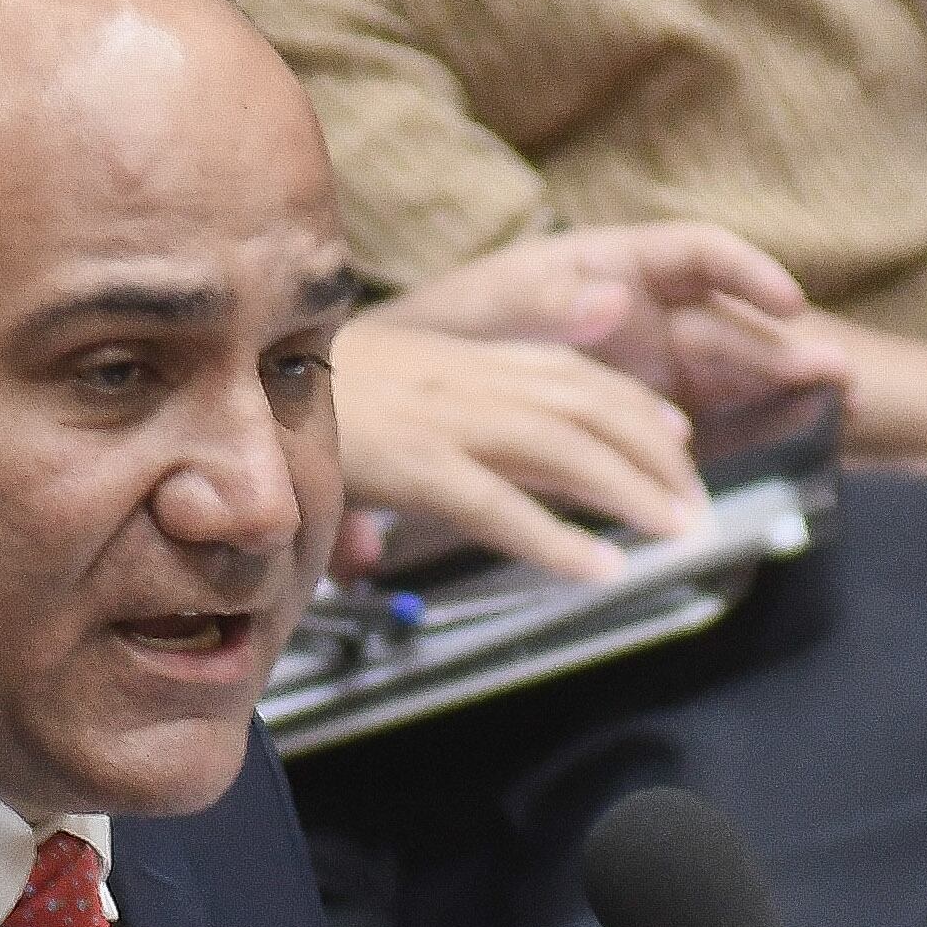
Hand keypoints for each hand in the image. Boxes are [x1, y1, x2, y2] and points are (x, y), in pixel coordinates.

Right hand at [329, 323, 705, 583]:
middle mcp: (463, 380)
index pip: (570, 372)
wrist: (231, 388)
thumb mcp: (394, 386)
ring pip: (563, 449)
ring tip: (677, 530)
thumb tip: (507, 437)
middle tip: (695, 500)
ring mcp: (441, 420)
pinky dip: (557, 539)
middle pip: (586, 406)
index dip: (632, 402)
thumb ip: (457, 400)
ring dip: (630, 490)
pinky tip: (599, 568)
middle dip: (653, 452)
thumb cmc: (301, 402)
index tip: (677, 433)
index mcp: (460, 358)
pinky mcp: (414, 466)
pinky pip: (500, 506)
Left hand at [374, 224, 849, 424]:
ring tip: (835, 403)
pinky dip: (748, 431)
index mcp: (611, 268)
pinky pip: (706, 424)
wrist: (397, 397)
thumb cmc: (439, 338)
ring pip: (729, 374)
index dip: (747, 269)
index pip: (696, 253)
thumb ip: (544, 301)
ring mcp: (648, 366)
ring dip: (780, 386)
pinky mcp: (642, 421)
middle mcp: (643, 313)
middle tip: (840, 373)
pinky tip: (789, 441)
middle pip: (727, 320)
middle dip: (783, 343)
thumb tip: (616, 298)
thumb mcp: (481, 312)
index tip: (786, 300)